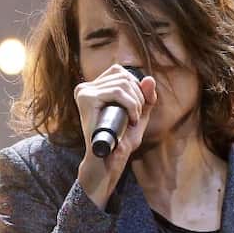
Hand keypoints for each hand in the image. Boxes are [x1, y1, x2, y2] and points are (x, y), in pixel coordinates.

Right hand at [75, 64, 157, 205]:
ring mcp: (84, 92)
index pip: (119, 72)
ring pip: (122, 83)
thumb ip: (145, 98)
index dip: (135, 86)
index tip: (139, 108)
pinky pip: (116, 92)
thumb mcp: (138, 114)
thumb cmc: (121, 140)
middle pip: (122, 76)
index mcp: (92, 88)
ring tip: (134, 120)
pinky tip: (132, 119)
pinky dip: (131, 105)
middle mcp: (85, 87)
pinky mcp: (87, 98)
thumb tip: (150, 79)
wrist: (109, 160)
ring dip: (136, 102)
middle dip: (138, 96)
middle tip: (137, 117)